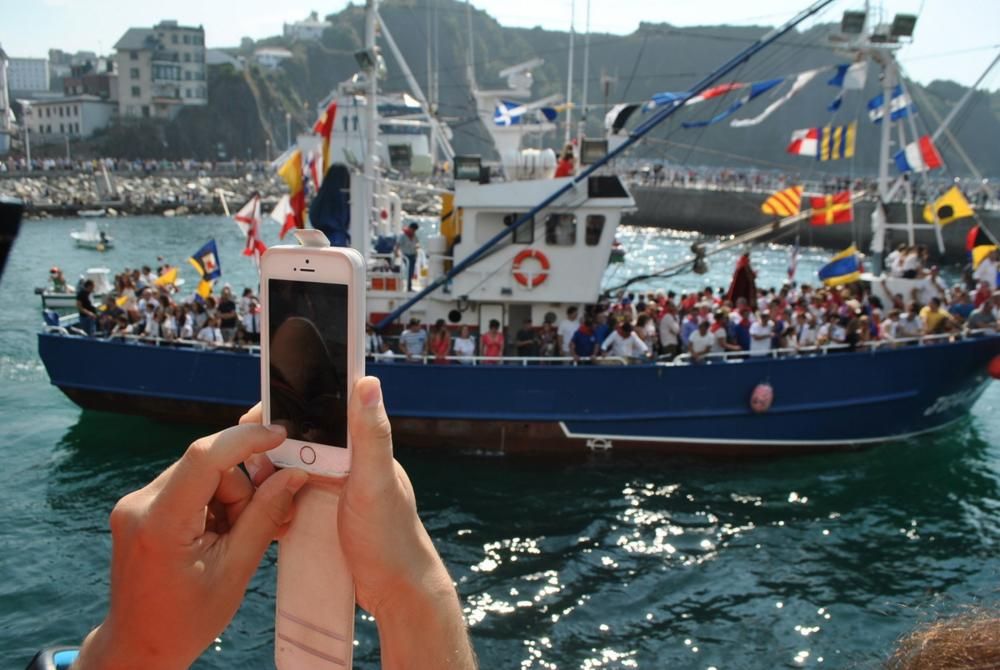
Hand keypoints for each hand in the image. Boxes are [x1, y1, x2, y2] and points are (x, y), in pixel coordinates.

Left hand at [75, 424, 308, 669]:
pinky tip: (217, 535)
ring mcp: (135, 504)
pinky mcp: (140, 508)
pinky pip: (188, 486)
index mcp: (160, 523)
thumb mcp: (235, 571)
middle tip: (256, 528)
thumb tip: (293, 475)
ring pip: (202, 475)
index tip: (280, 436)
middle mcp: (140, 504)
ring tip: (232, 541)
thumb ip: (264, 517)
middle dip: (241, 490)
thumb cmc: (186, 620)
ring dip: (227, 500)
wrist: (139, 646)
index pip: (205, 457)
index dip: (246, 439)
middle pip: (210, 467)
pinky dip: (211, 504)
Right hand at [243, 376, 475, 667]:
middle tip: (249, 467)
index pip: (322, 417)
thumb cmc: (391, 537)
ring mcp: (336, 493)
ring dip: (270, 480)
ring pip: (292, 474)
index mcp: (362, 450)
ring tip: (251, 491)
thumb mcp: (376, 482)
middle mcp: (349, 466)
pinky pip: (293, 503)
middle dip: (271, 450)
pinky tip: (263, 515)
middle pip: (301, 445)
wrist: (396, 593)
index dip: (288, 414)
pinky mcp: (325, 519)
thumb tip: (367, 381)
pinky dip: (276, 505)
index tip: (254, 422)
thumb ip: (371, 435)